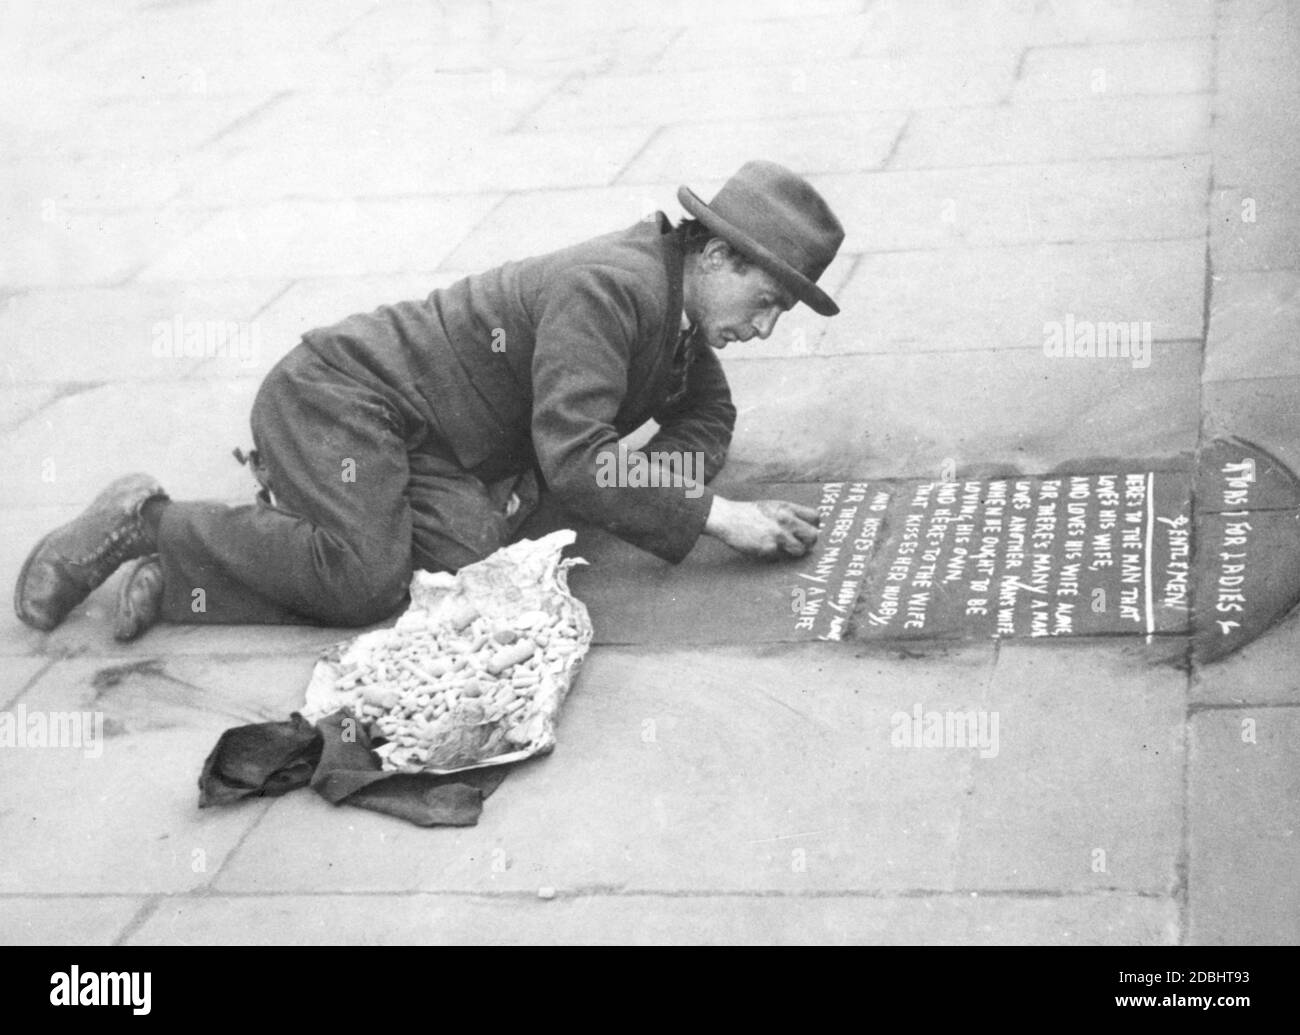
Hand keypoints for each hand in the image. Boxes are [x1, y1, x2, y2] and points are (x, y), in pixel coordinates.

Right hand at [704, 497, 820, 558]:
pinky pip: (780, 557)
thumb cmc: (748, 513)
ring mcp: (779, 535)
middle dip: (809, 542)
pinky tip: (764, 549)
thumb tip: (802, 526)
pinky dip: (774, 556)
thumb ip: (788, 514)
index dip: (813, 526)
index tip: (806, 531)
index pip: (816, 517)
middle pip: (813, 536)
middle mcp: (786, 520)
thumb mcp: (771, 507)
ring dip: (794, 552)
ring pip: (800, 550)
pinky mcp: (769, 548)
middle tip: (800, 544)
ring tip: (783, 548)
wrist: (728, 518)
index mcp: (787, 508)